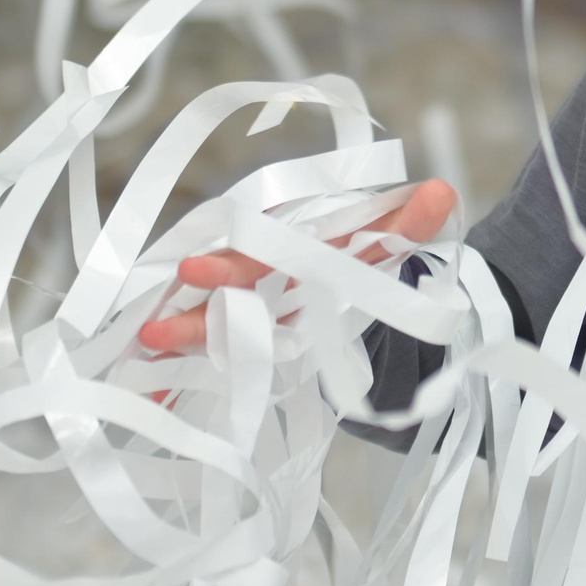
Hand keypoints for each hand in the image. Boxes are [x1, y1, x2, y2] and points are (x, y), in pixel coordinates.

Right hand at [137, 177, 458, 353]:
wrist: (364, 266)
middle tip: (154, 332)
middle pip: (224, 289)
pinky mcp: (255, 333)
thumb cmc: (366, 247)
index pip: (252, 251)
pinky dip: (183, 369)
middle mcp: (264, 268)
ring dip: (182, 339)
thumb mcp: (388, 238)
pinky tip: (149, 391)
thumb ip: (408, 223)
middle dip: (194, 311)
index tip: (190, 273)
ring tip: (144, 355)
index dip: (224, 265)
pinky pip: (218, 350)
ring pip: (213, 320)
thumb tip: (441, 194)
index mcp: (290, 239)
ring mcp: (257, 302)